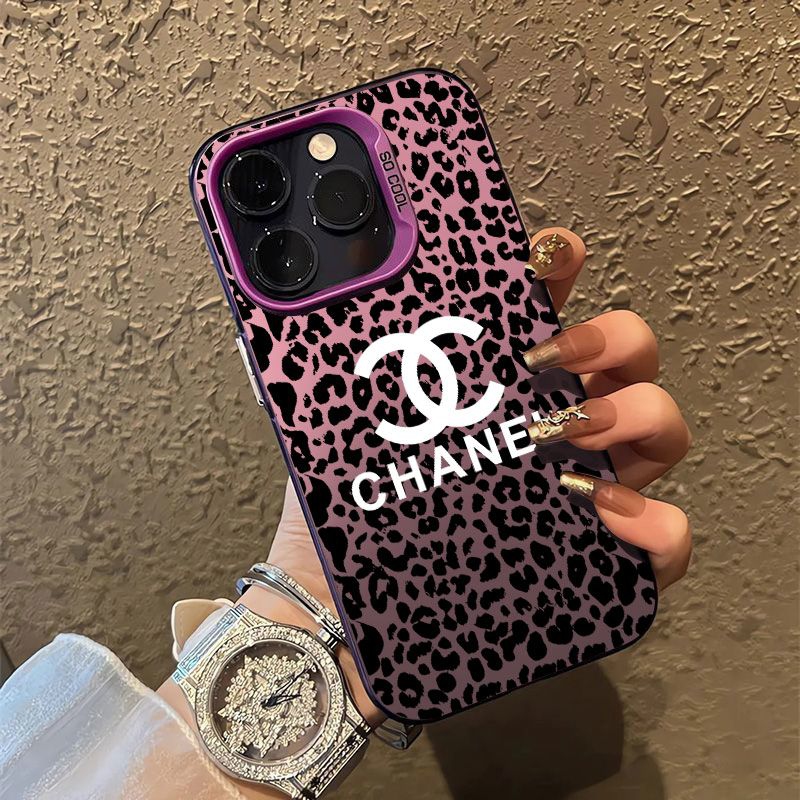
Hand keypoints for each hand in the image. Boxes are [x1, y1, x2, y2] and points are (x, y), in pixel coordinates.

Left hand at [268, 227, 690, 613]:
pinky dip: (653, 521)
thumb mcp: (329, 431)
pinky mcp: (597, 564)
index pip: (548, 311)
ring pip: (660, 431)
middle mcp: (549, 431)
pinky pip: (665, 538)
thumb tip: (270, 314)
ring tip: (570, 431)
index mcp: (497, 390)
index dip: (562, 270)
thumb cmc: (341, 519)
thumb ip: (317, 373)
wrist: (339, 616)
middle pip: (628, 358)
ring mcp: (581, 492)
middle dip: (611, 338)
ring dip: (634, 414)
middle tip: (549, 358)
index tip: (547, 252)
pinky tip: (598, 510)